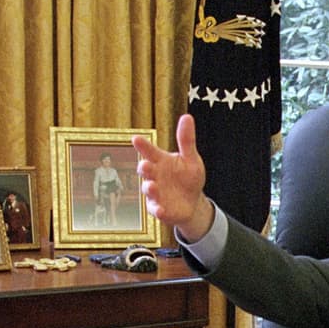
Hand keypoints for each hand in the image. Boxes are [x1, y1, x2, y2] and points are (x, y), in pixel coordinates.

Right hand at [133, 113, 214, 240]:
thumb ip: (186, 140)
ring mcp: (155, 193)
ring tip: (152, 186)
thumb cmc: (188, 178)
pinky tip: (161, 210)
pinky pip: (155, 209)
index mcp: (161, 161)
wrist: (193, 203)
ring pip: (148, 190)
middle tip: (145, 165)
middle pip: (145, 170)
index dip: (143, 146)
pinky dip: (157, 210)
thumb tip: (187, 117)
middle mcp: (155, 176)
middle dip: (144, 168)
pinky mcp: (159, 208)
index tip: (136, 139)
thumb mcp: (191, 159)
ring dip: (149, 188)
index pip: (150, 151)